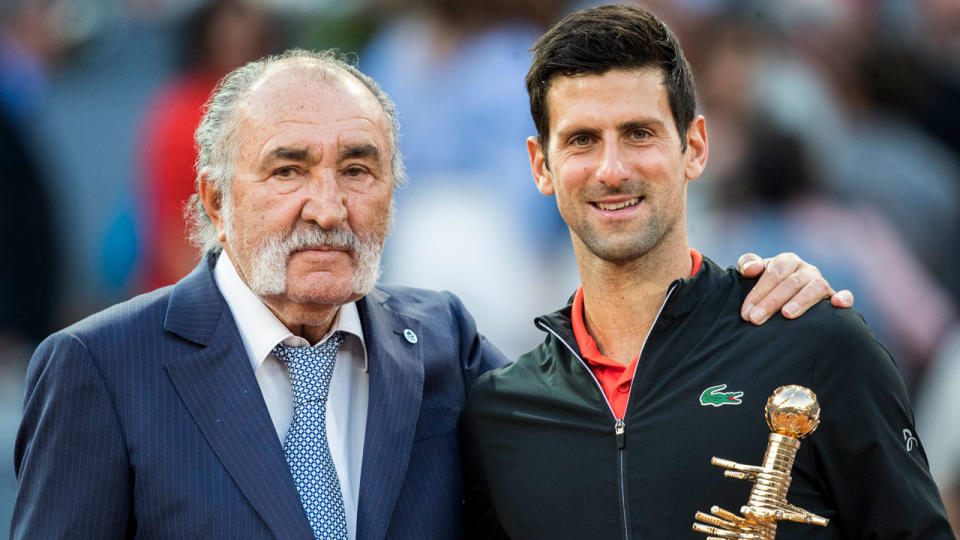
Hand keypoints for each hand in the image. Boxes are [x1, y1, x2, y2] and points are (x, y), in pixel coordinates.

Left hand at [737, 252, 853, 324]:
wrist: (785, 297)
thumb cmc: (767, 285)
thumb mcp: (754, 273)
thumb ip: (747, 264)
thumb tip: (750, 269)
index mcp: (787, 261)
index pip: (773, 274)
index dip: (758, 292)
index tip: (746, 313)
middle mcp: (806, 270)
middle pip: (791, 283)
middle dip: (771, 302)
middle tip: (756, 319)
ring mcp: (822, 282)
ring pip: (815, 287)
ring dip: (802, 301)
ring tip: (787, 315)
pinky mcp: (834, 297)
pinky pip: (845, 296)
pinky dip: (844, 298)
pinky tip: (837, 304)